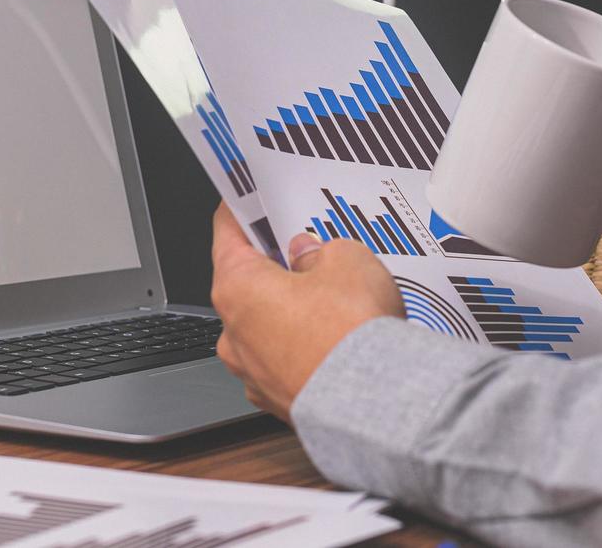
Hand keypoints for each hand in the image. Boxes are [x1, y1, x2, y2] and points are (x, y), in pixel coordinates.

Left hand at [210, 203, 404, 419]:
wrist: (375, 402)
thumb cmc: (350, 331)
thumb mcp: (346, 258)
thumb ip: (321, 251)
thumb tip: (312, 256)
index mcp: (237, 288)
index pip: (226, 234)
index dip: (240, 211)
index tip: (244, 199)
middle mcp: (234, 333)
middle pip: (248, 284)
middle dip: (277, 266)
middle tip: (309, 250)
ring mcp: (253, 373)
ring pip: (266, 326)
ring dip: (291, 311)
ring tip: (335, 300)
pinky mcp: (279, 400)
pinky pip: (285, 360)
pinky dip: (303, 348)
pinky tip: (337, 337)